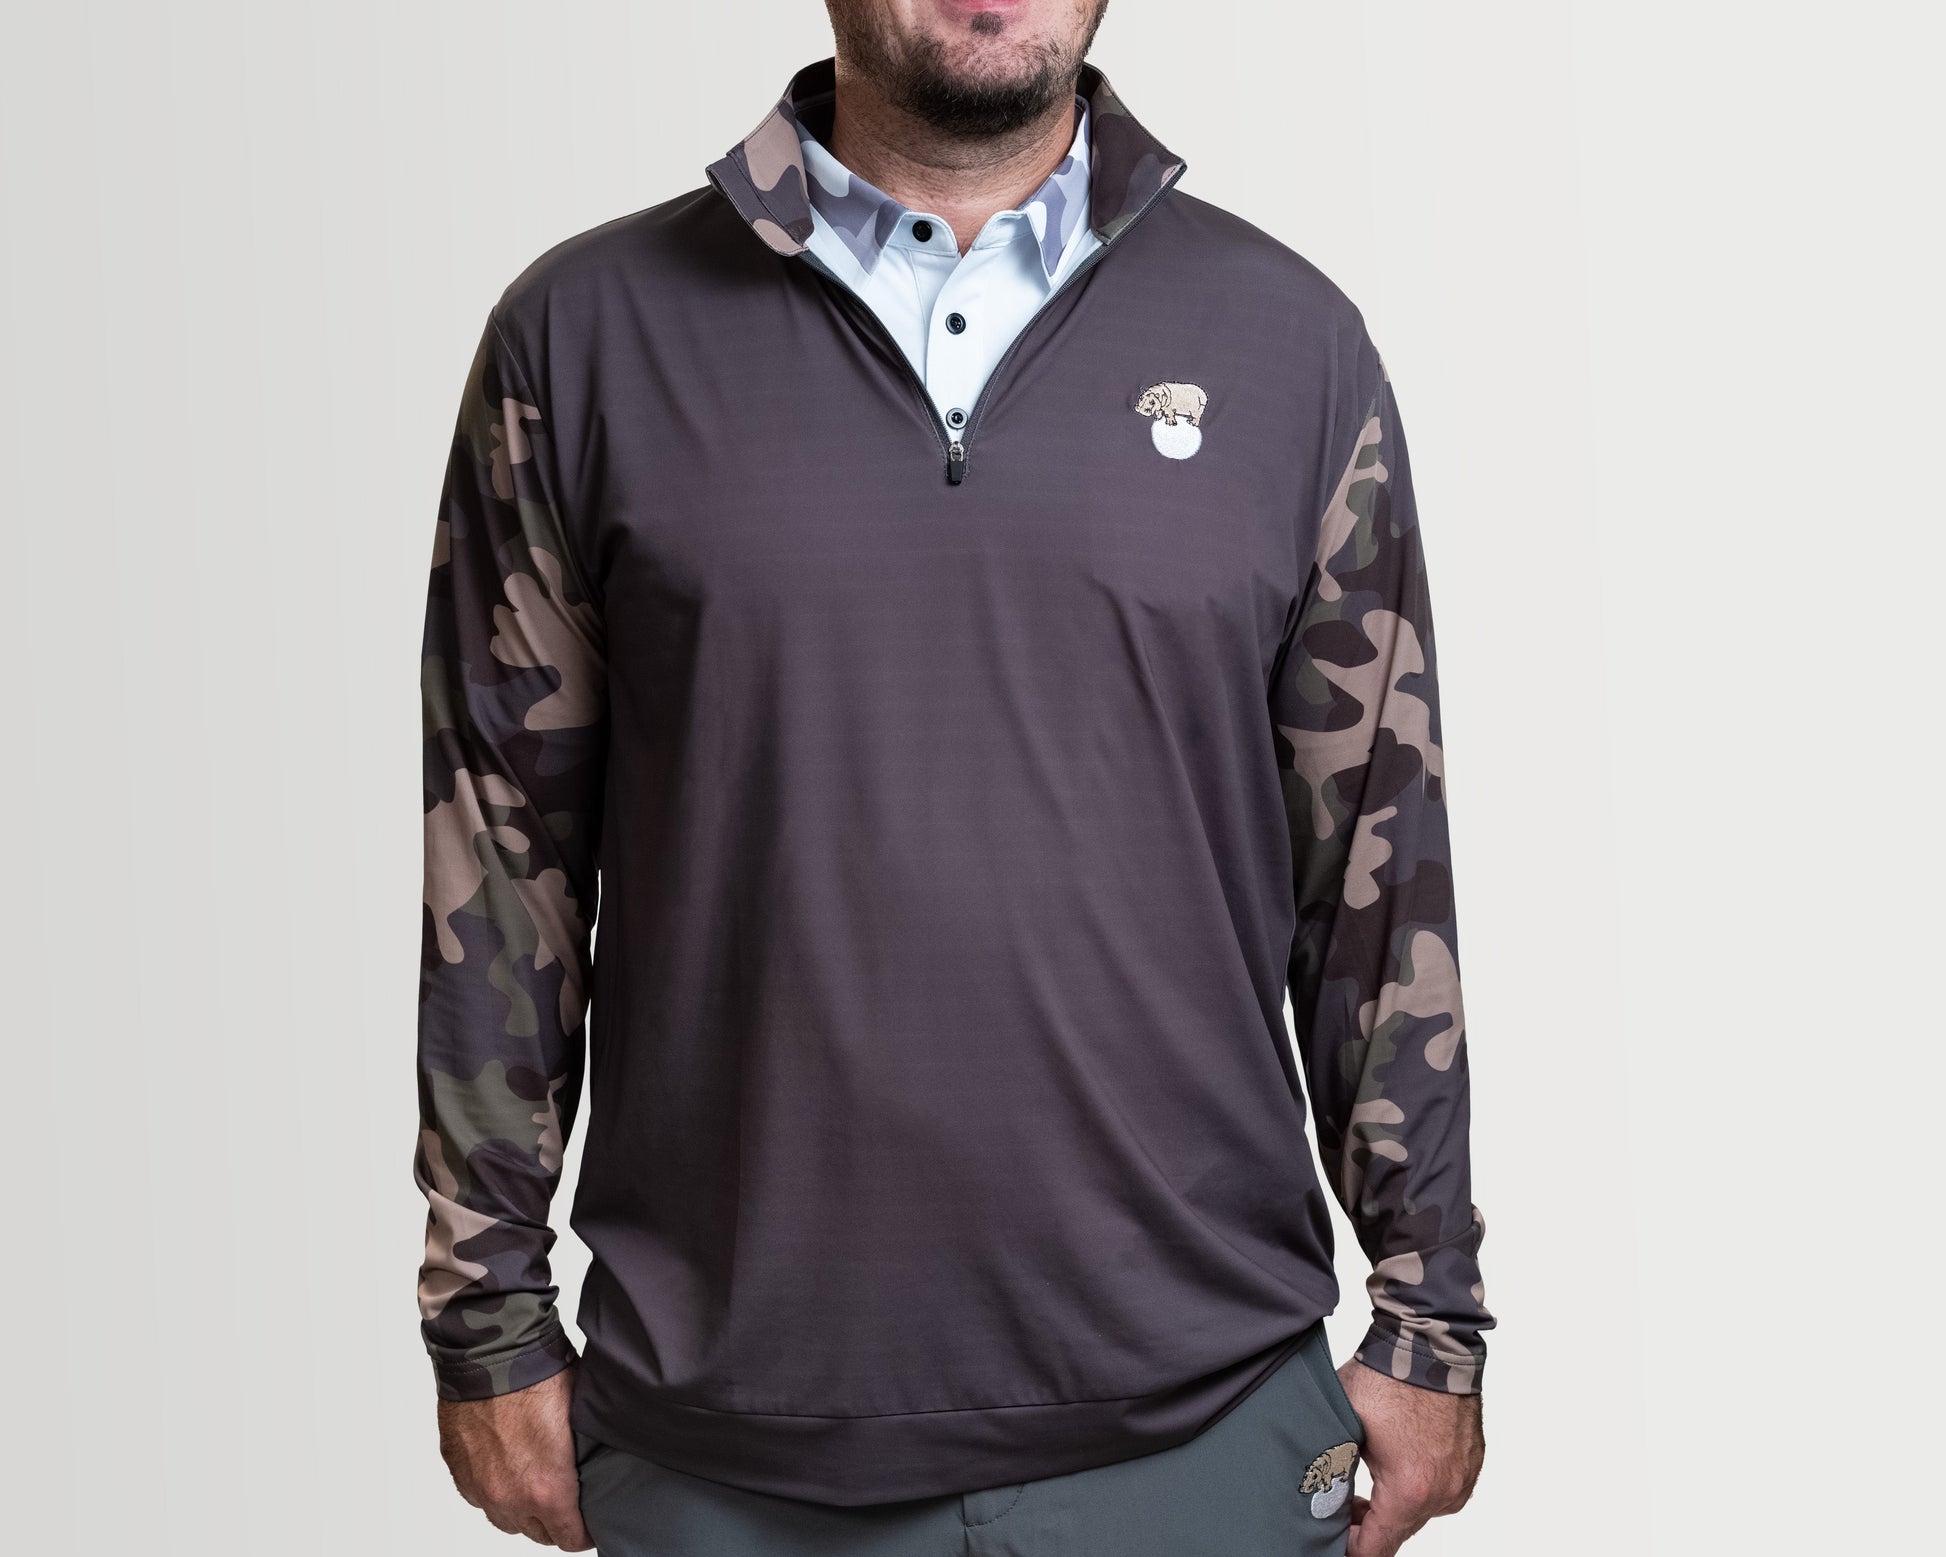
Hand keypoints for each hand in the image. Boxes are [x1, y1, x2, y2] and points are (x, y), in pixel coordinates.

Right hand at [437, 1363, 592, 1548]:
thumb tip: (601, 1458)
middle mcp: (510, 1497)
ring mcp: (480, 1486)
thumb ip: (586, 1451)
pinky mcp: (458, 1470)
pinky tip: (506, 1470)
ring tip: (535, 1485)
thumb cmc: (539, 1376)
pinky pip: (479, 1497)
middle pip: (537, 1533)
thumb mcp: (581, 1414)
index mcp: (548, 1489)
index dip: (584, 1533)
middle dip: (554, 1521)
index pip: (570, 1538)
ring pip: (505, 1520)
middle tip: (567, 1499)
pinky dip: (493, 1490)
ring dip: (522, 1509)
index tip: (590, 1523)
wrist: (490, 1353)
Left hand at [1337, 1361, 1483, 1556]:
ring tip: (1369, 1482)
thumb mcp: (1343, 1428)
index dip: (1351, 1547)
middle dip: (1370, 1524)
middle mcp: (1443, 1492)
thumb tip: (1321, 1501)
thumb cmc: (1385, 1379)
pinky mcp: (1472, 1463)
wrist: (1428, 1344)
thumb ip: (1333, 1473)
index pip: (1378, 1547)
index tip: (1334, 1539)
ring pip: (1423, 1512)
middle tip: (1343, 1505)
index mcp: (1409, 1489)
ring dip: (1396, 1504)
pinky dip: (1421, 1486)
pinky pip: (1443, 1490)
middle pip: (1401, 1531)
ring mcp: (1462, 1478)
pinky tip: (1400, 1464)